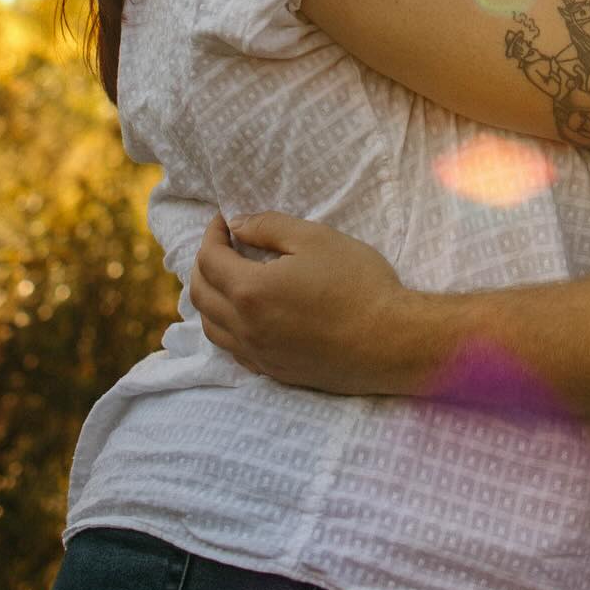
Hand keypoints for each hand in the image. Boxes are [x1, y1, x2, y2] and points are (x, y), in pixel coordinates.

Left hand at [190, 211, 412, 394]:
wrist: (388, 341)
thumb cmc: (356, 282)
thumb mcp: (314, 238)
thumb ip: (269, 227)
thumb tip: (236, 225)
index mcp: (250, 291)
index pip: (210, 259)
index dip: (212, 233)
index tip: (225, 219)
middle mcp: (245, 328)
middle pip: (200, 294)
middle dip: (203, 262)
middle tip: (222, 243)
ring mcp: (257, 354)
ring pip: (210, 327)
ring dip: (209, 296)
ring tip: (228, 275)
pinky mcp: (272, 371)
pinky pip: (231, 349)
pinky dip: (225, 325)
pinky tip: (245, 312)